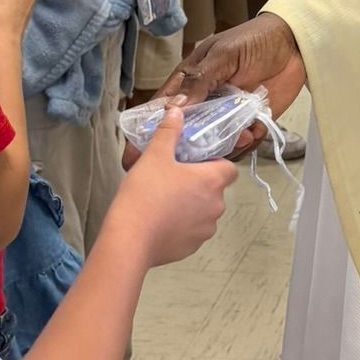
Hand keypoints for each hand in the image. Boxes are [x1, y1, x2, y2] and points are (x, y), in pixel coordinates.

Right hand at [113, 106, 232, 266]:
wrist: (129, 239)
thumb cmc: (145, 192)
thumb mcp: (154, 155)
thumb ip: (169, 131)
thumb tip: (177, 111)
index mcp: (212, 181)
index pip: (230, 169)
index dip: (214, 163)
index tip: (193, 162)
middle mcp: (216, 207)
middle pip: (215, 190)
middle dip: (198, 184)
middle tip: (172, 178)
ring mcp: (205, 230)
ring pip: (204, 212)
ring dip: (191, 206)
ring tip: (163, 201)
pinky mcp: (191, 248)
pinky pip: (191, 231)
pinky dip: (181, 226)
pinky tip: (159, 222)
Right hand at [161, 14, 306, 136]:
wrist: (294, 44)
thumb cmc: (254, 40)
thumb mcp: (224, 54)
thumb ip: (200, 78)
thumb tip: (173, 107)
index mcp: (191, 81)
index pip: (165, 107)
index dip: (155, 127)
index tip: (152, 147)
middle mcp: (206, 102)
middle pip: (189, 133)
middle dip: (196, 144)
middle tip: (209, 145)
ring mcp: (228, 115)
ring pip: (215, 143)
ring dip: (227, 145)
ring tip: (243, 134)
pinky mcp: (251, 123)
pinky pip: (243, 143)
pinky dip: (249, 141)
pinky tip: (256, 128)